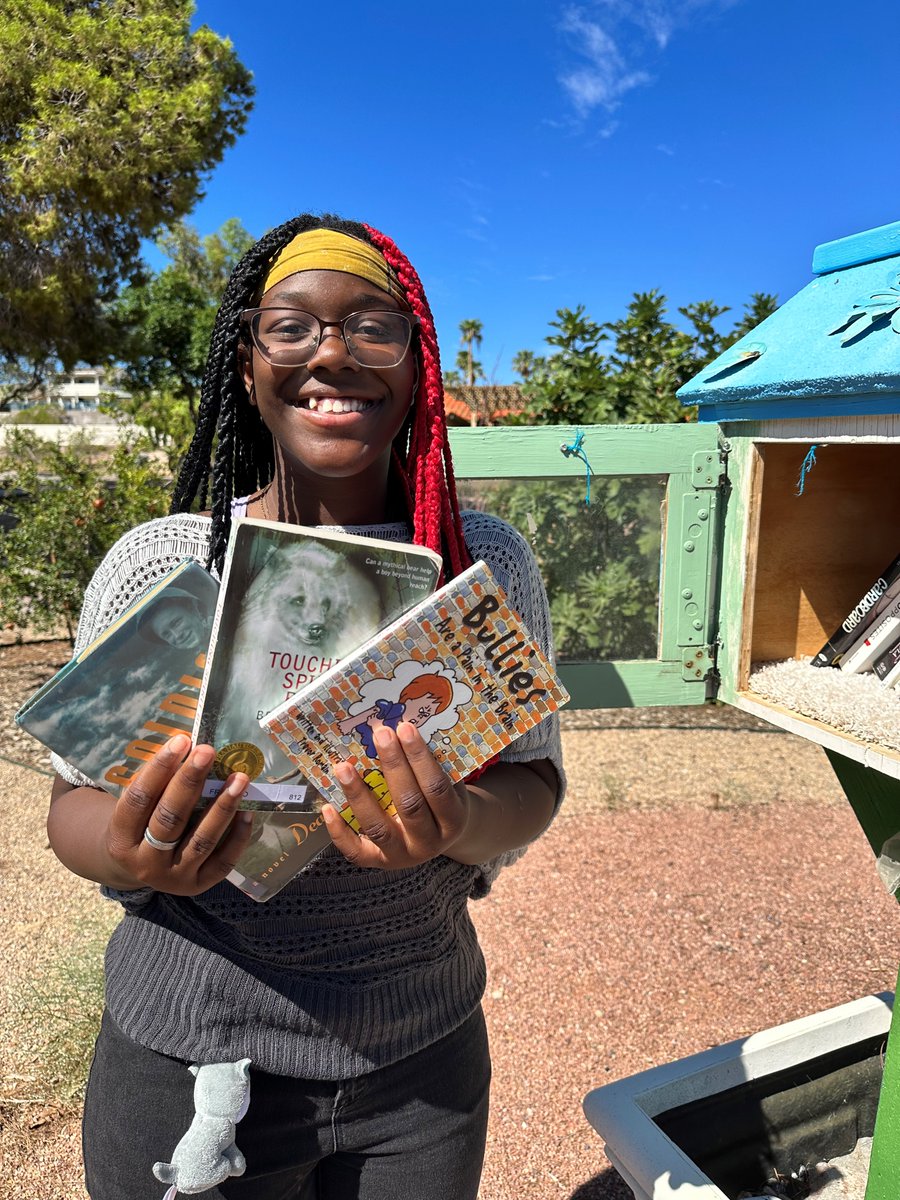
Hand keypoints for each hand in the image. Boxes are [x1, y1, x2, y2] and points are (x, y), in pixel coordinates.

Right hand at [103, 734, 252, 893]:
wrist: (141, 869)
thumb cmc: (143, 824)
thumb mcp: (138, 808)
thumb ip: (158, 784)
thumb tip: (191, 748)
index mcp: (121, 839)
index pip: (139, 800)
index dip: (159, 769)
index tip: (181, 740)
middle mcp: (145, 863)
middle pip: (169, 819)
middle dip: (190, 782)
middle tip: (208, 751)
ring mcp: (173, 878)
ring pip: (200, 840)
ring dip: (222, 807)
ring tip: (239, 778)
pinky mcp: (199, 886)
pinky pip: (223, 861)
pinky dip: (237, 835)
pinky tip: (248, 810)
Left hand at [322, 722, 470, 868]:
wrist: (440, 837)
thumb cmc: (440, 801)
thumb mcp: (449, 784)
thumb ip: (433, 764)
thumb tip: (401, 728)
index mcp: (453, 821)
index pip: (436, 787)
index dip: (420, 758)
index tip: (405, 728)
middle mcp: (428, 843)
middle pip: (409, 805)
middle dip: (393, 766)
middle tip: (380, 734)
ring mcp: (402, 855)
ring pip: (378, 828)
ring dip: (359, 795)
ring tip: (343, 766)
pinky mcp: (378, 862)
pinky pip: (355, 851)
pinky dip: (339, 830)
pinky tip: (328, 807)